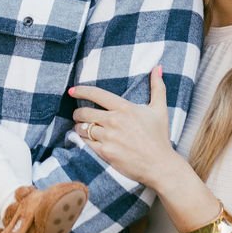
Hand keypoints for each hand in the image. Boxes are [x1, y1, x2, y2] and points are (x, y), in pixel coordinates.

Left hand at [70, 67, 176, 188]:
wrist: (159, 165)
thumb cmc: (159, 137)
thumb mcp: (160, 109)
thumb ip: (157, 87)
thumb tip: (157, 67)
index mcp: (124, 108)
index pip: (96, 94)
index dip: (81, 90)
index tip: (72, 90)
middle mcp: (114, 121)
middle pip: (85, 112)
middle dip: (78, 113)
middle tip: (79, 115)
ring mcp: (108, 137)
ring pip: (83, 128)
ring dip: (79, 127)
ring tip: (82, 128)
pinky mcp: (105, 153)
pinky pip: (86, 143)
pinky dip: (83, 141)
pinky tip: (86, 140)